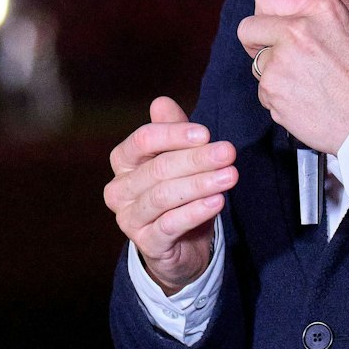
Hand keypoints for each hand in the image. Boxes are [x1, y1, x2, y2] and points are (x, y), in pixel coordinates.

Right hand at [104, 96, 236, 293]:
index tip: (206, 133)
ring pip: (164, 196)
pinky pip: (170, 225)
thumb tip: (162, 102)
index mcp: (123, 161)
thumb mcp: (178, 158)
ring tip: (229, 176)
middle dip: (196, 159)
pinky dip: (195, 212)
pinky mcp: (147, 243)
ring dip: (200, 184)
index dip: (174, 134)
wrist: (182, 246)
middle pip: (158, 168)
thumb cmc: (178, 194)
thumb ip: (172, 130)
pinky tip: (217, 202)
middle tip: (228, 152)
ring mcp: (129, 218)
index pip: (142, 140)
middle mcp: (119, 189)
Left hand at [236, 0, 348, 154]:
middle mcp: (296, 32)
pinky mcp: (272, 92)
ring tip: (305, 80)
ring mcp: (281, 63)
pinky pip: (263, 90)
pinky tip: (304, 97)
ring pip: (256, 62)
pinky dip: (279, 96)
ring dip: (273, 72)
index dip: (267, 11)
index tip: (273, 21)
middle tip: (281, 52)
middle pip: (248, 28)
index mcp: (319, 10)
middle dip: (259, 41)